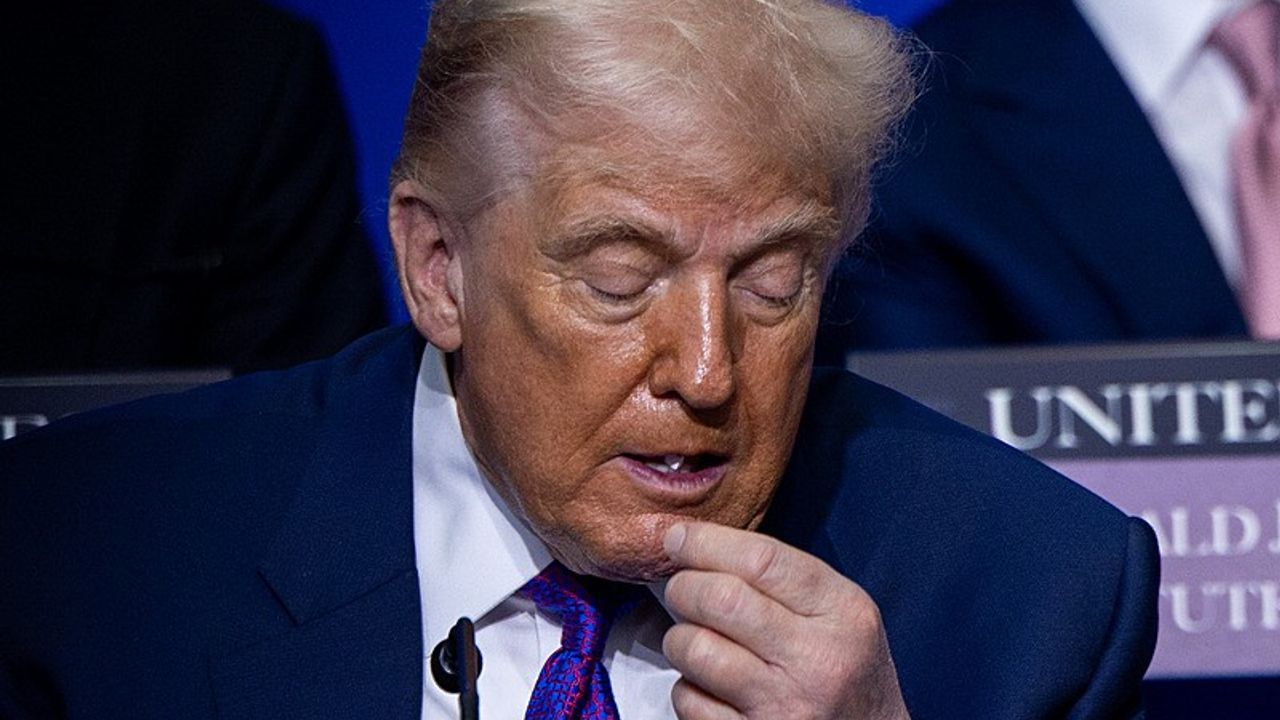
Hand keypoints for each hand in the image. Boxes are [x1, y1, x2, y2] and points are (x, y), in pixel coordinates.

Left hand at [661, 522, 909, 719]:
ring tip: (696, 640)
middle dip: (684, 586)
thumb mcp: (840, 613)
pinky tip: (710, 686)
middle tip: (681, 589)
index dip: (706, 542)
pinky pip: (689, 701)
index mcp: (842, 613)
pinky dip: (687, 688)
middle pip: (721, 600)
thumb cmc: (846, 672)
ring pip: (696, 649)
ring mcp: (784, 707)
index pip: (762, 560)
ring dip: (680, 639)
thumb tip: (694, 545)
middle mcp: (816, 661)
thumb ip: (781, 578)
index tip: (677, 537)